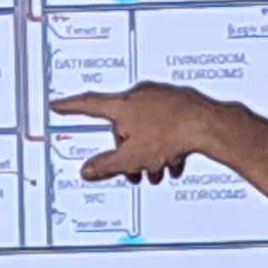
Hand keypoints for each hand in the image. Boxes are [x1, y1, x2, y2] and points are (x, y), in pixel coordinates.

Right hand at [50, 82, 225, 182]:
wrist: (209, 125)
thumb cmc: (172, 135)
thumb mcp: (132, 159)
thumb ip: (107, 166)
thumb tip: (87, 171)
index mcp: (122, 106)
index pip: (88, 105)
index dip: (70, 107)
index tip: (58, 105)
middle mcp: (139, 96)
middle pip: (123, 128)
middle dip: (129, 152)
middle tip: (137, 171)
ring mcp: (160, 97)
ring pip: (146, 129)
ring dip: (150, 152)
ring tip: (160, 169)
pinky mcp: (179, 102)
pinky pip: (164, 125)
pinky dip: (166, 144)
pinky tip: (175, 161)